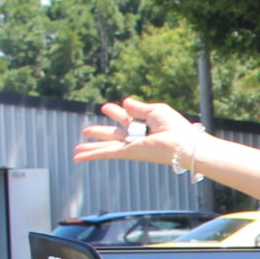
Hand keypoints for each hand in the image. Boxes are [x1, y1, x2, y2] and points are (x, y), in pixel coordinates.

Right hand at [74, 97, 202, 164]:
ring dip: (91, 147)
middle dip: (100, 132)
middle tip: (86, 130)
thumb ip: (139, 108)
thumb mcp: (156, 111)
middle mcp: (137, 137)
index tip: (106, 108)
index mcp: (146, 125)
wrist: (182, 144)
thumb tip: (125, 102)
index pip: (127, 118)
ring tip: (76, 149)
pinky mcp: (127, 153)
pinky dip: (91, 154)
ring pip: (107, 146)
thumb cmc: (175, 127)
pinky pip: (106, 153)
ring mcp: (131, 146)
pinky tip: (78, 156)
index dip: (116, 112)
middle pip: (114, 134)